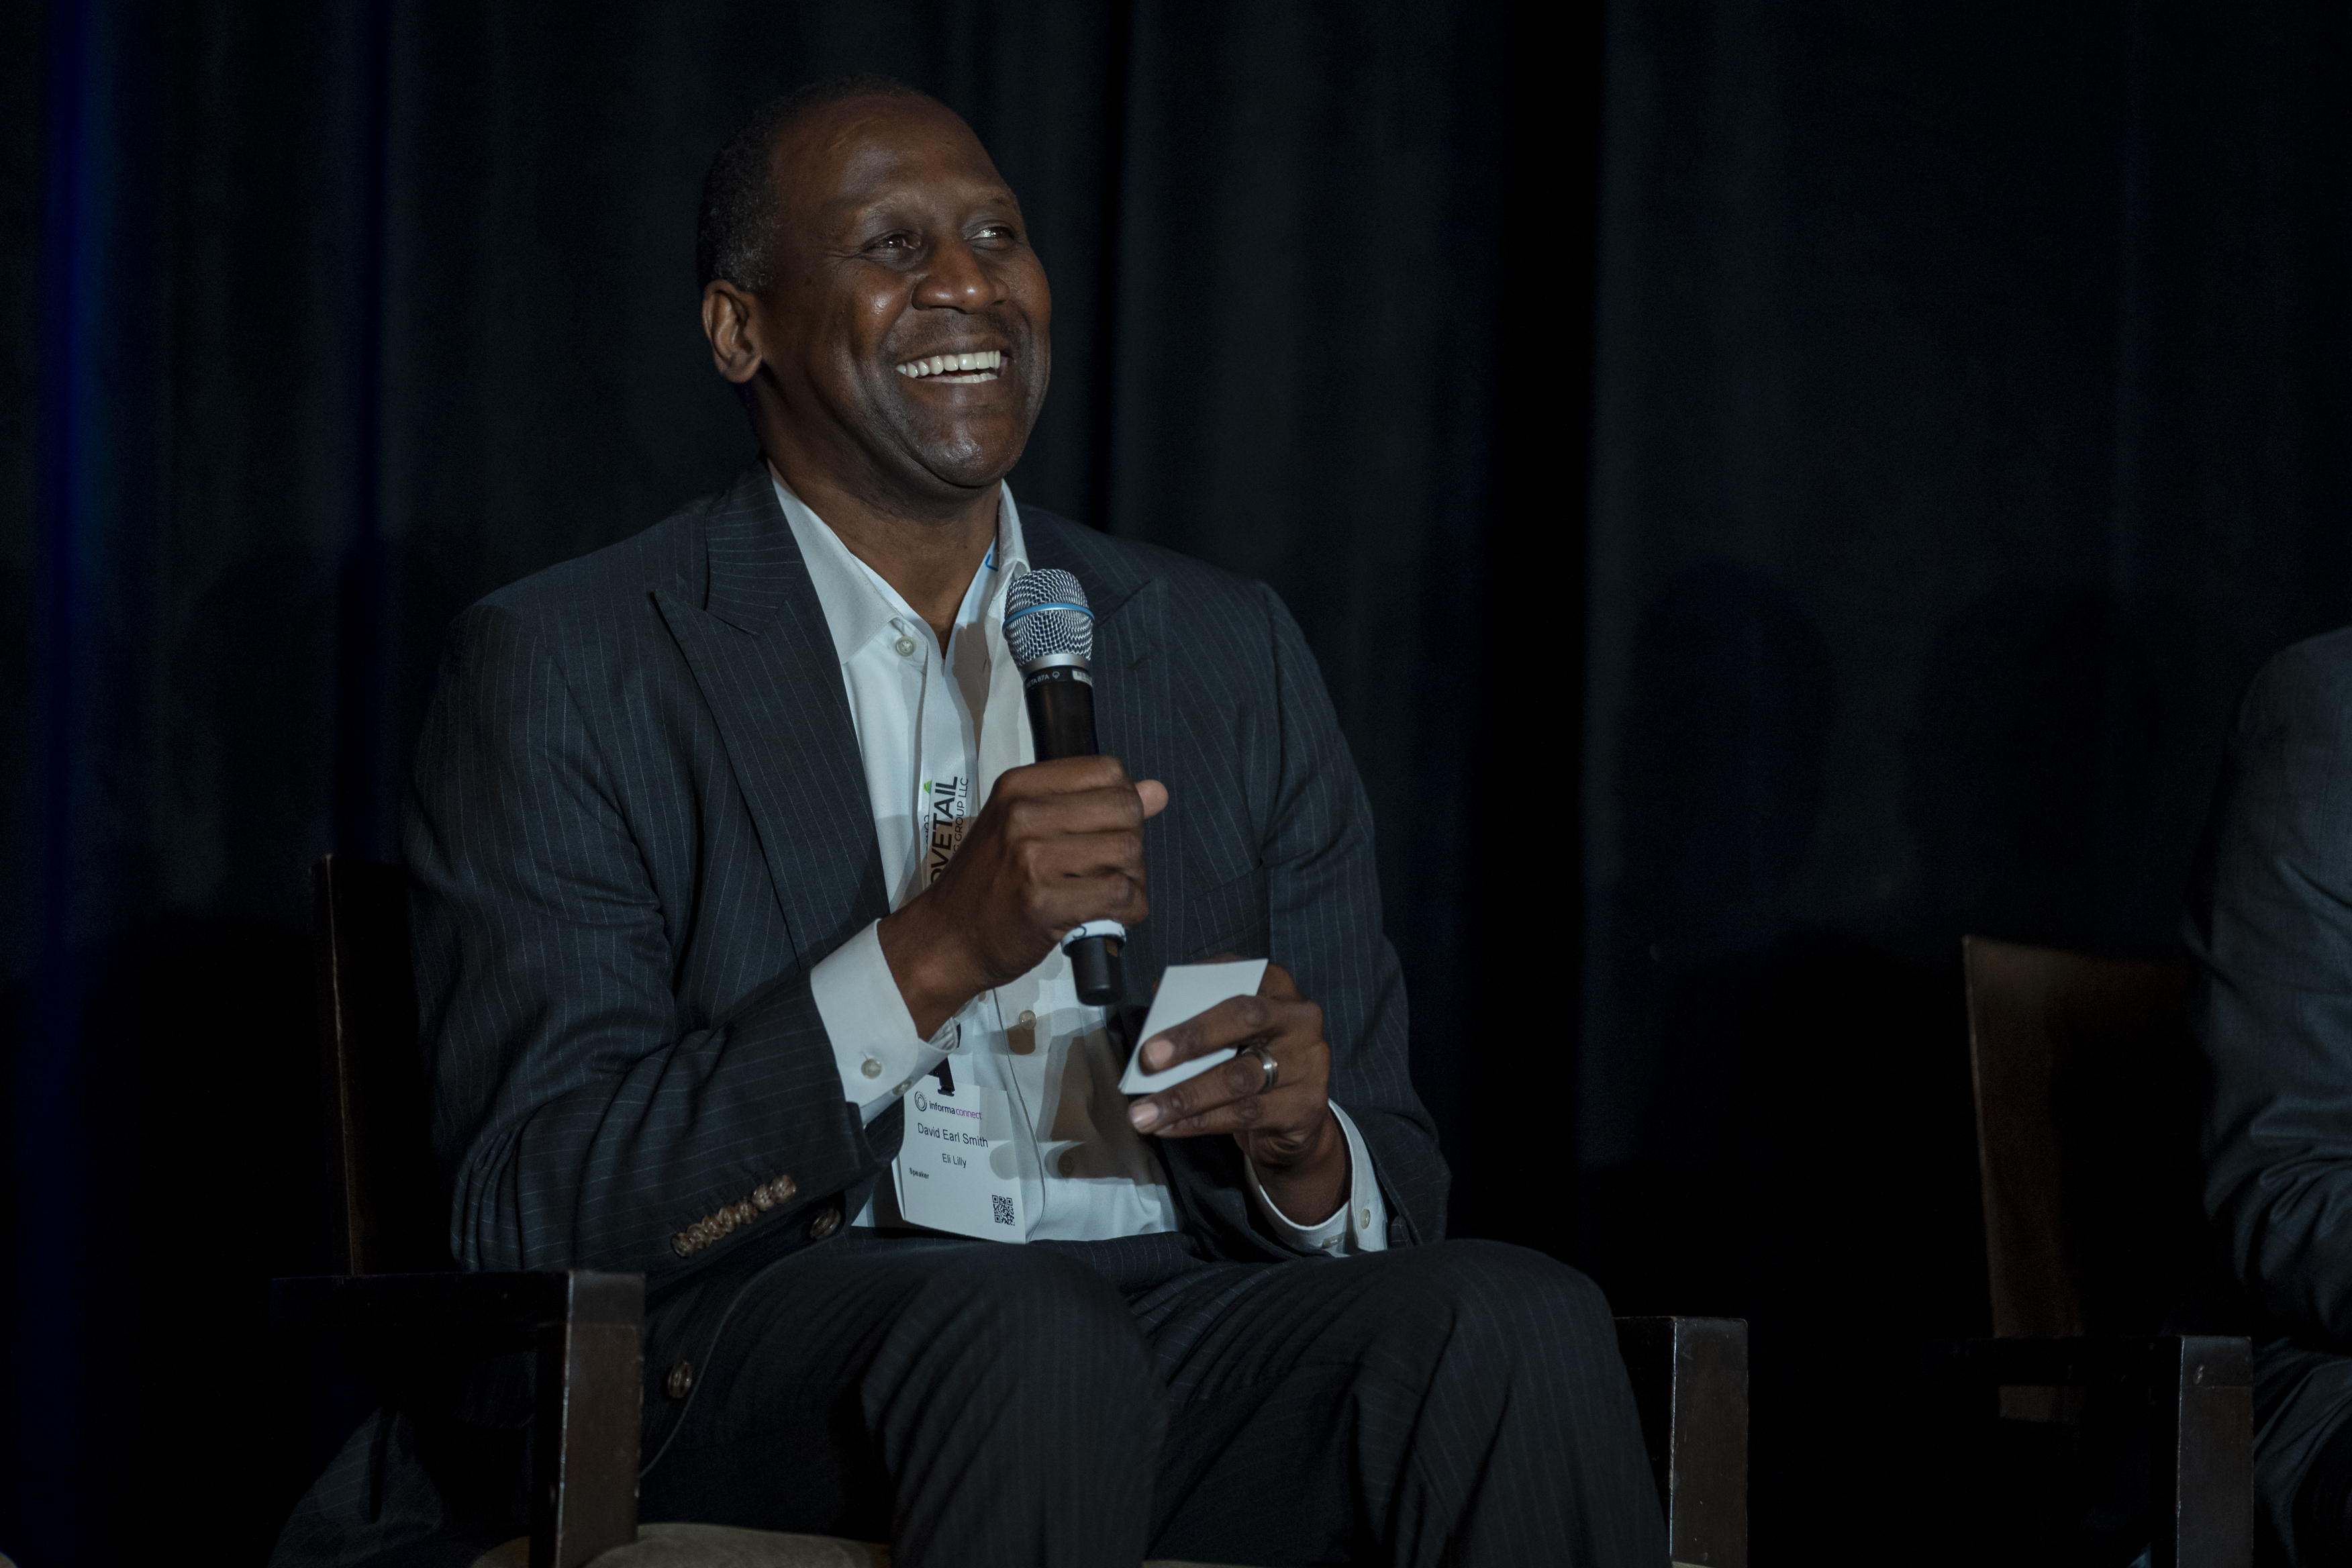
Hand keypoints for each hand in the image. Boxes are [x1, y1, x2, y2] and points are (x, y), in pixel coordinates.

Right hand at [879, 756, 1167, 1036]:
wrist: (947, 938)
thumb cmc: (989, 883)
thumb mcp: (1026, 828)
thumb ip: (1090, 805)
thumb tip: (1157, 791)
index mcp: (1019, 786)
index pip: (1108, 771)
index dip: (1123, 801)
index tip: (1107, 828)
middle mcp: (1023, 815)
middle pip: (1124, 809)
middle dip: (1131, 841)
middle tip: (1110, 867)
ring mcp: (1032, 858)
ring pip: (1127, 852)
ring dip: (1131, 879)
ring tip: (1107, 893)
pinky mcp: (1044, 903)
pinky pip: (1119, 895)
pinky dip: (1127, 910)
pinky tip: (1107, 916)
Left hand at [1125, 961, 1347, 1224]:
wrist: (1295, 1121)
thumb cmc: (1251, 1064)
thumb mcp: (1232, 1035)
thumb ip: (1200, 1018)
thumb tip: (1156, 1015)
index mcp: (1277, 988)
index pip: (1239, 975)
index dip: (1198, 983)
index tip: (1157, 997)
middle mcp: (1299, 1020)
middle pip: (1245, 1019)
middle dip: (1192, 1038)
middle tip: (1148, 1059)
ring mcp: (1308, 1064)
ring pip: (1239, 1078)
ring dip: (1184, 1097)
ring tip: (1144, 1113)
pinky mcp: (1305, 1107)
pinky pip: (1244, 1115)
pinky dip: (1199, 1122)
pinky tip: (1168, 1127)